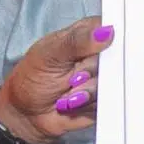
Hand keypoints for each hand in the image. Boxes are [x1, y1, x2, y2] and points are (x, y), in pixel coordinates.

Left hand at [0, 17, 113, 143]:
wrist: (27, 116)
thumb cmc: (32, 79)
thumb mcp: (49, 55)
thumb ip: (76, 41)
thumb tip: (106, 32)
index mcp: (84, 36)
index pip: (109, 27)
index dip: (112, 37)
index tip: (101, 49)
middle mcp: (96, 56)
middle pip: (116, 57)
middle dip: (92, 70)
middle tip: (73, 76)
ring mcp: (101, 78)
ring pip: (113, 81)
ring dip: (88, 90)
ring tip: (68, 92)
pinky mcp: (104, 99)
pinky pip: (110, 100)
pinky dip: (90, 104)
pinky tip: (73, 104)